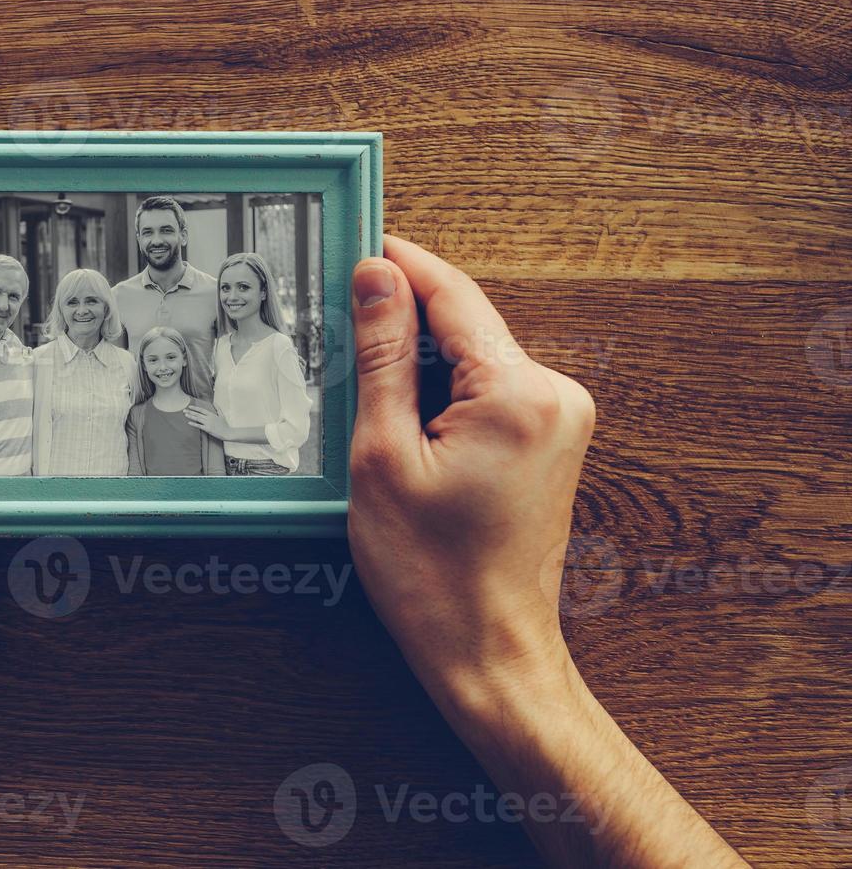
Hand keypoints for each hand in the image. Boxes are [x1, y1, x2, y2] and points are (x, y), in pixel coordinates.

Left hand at [183, 402, 231, 439]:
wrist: (227, 432)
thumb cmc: (225, 424)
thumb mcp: (222, 415)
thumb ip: (218, 409)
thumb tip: (215, 402)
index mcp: (212, 414)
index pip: (201, 410)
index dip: (195, 408)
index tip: (190, 407)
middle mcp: (209, 418)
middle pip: (198, 414)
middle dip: (190, 411)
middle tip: (184, 410)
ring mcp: (208, 423)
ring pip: (197, 419)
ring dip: (191, 416)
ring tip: (185, 414)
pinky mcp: (207, 429)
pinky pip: (199, 426)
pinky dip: (193, 424)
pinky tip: (189, 423)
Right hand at [347, 236, 745, 867]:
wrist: (488, 652)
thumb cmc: (433, 574)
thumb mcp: (382, 455)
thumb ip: (382, 357)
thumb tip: (377, 277)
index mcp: (519, 392)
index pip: (451, 295)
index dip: (397, 264)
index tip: (354, 243)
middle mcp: (555, 395)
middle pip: (464, 323)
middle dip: (401, 318)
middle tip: (335, 322)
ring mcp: (560, 419)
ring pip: (472, 357)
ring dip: (417, 361)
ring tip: (357, 385)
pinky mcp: (550, 442)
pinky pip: (487, 390)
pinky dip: (440, 393)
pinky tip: (395, 419)